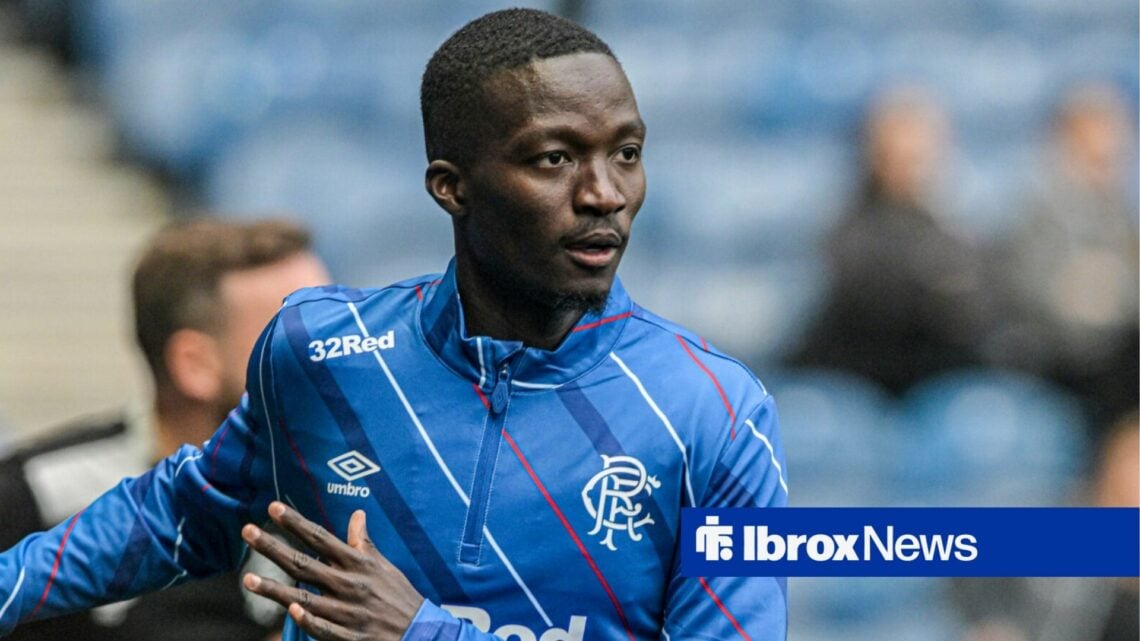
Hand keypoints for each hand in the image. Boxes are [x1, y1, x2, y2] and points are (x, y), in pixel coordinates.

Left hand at [241, 501, 424, 640]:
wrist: (420, 633)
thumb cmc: (399, 596)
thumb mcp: (383, 565)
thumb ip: (364, 543)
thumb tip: (357, 515)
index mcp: (357, 564)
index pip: (320, 538)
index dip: (296, 523)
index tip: (273, 507)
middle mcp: (349, 584)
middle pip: (304, 564)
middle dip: (273, 547)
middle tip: (247, 531)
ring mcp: (348, 612)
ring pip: (305, 598)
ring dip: (275, 589)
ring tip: (248, 578)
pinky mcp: (350, 637)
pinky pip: (324, 629)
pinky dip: (309, 620)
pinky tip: (291, 611)